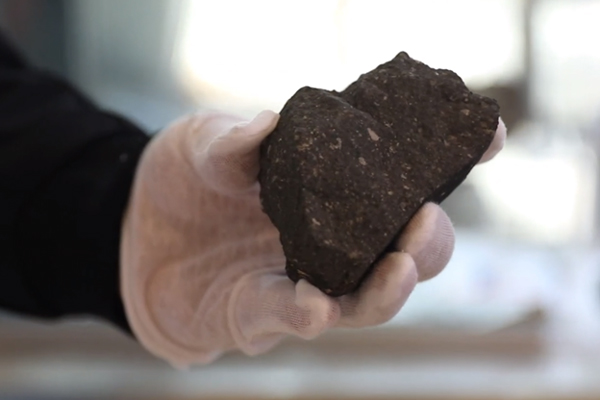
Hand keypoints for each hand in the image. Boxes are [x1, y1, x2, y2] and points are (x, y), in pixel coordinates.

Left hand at [120, 109, 505, 367]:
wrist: (130, 226)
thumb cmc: (185, 179)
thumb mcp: (207, 145)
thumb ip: (236, 139)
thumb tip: (272, 121)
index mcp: (331, 193)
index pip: (401, 186)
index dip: (447, 166)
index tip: (489, 139)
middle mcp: (328, 244)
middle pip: (400, 256)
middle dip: (426, 245)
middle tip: (427, 219)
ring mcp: (298, 282)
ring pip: (362, 302)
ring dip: (387, 289)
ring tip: (398, 265)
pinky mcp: (256, 315)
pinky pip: (290, 320)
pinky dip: (305, 314)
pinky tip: (314, 305)